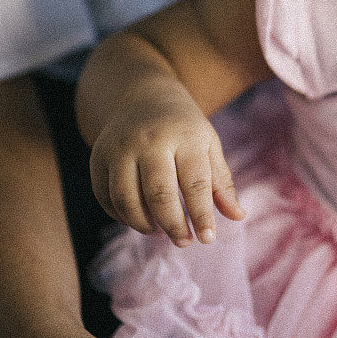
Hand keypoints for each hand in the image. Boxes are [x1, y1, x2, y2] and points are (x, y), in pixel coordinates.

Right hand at [89, 90, 244, 246]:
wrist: (143, 96)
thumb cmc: (183, 127)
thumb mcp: (208, 144)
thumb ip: (221, 181)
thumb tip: (238, 216)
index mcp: (184, 136)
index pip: (195, 182)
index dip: (202, 214)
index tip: (208, 239)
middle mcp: (149, 141)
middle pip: (159, 193)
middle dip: (173, 225)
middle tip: (184, 241)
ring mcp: (120, 148)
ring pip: (127, 199)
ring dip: (144, 224)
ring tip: (161, 231)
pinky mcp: (98, 158)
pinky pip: (106, 198)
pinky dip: (122, 216)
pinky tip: (140, 220)